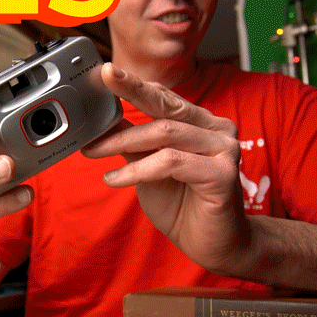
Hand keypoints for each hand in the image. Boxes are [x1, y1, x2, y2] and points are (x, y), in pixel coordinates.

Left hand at [81, 63, 251, 272]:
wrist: (214, 244)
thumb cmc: (183, 205)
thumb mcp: (147, 168)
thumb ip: (133, 143)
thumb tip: (103, 120)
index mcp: (201, 123)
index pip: (164, 96)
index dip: (134, 84)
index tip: (106, 72)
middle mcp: (217, 130)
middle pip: (166, 106)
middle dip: (129, 93)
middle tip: (102, 82)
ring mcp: (224, 149)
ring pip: (165, 133)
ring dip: (123, 141)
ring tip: (93, 152)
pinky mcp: (223, 174)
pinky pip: (171, 162)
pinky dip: (138, 169)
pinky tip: (114, 179)